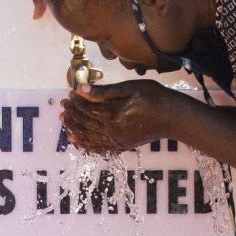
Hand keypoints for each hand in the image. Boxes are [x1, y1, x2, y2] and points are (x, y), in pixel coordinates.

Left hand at [62, 80, 181, 154]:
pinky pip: (99, 148)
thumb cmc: (154, 97)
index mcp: (114, 115)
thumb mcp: (129, 88)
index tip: (70, 94)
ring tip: (64, 122)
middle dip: (72, 114)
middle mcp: (113, 132)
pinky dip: (86, 144)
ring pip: (89, 137)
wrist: (173, 117)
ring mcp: (117, 141)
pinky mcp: (122, 146)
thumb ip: (103, 92)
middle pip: (85, 124)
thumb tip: (81, 90)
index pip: (87, 109)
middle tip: (63, 106)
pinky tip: (77, 140)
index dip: (76, 101)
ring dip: (75, 129)